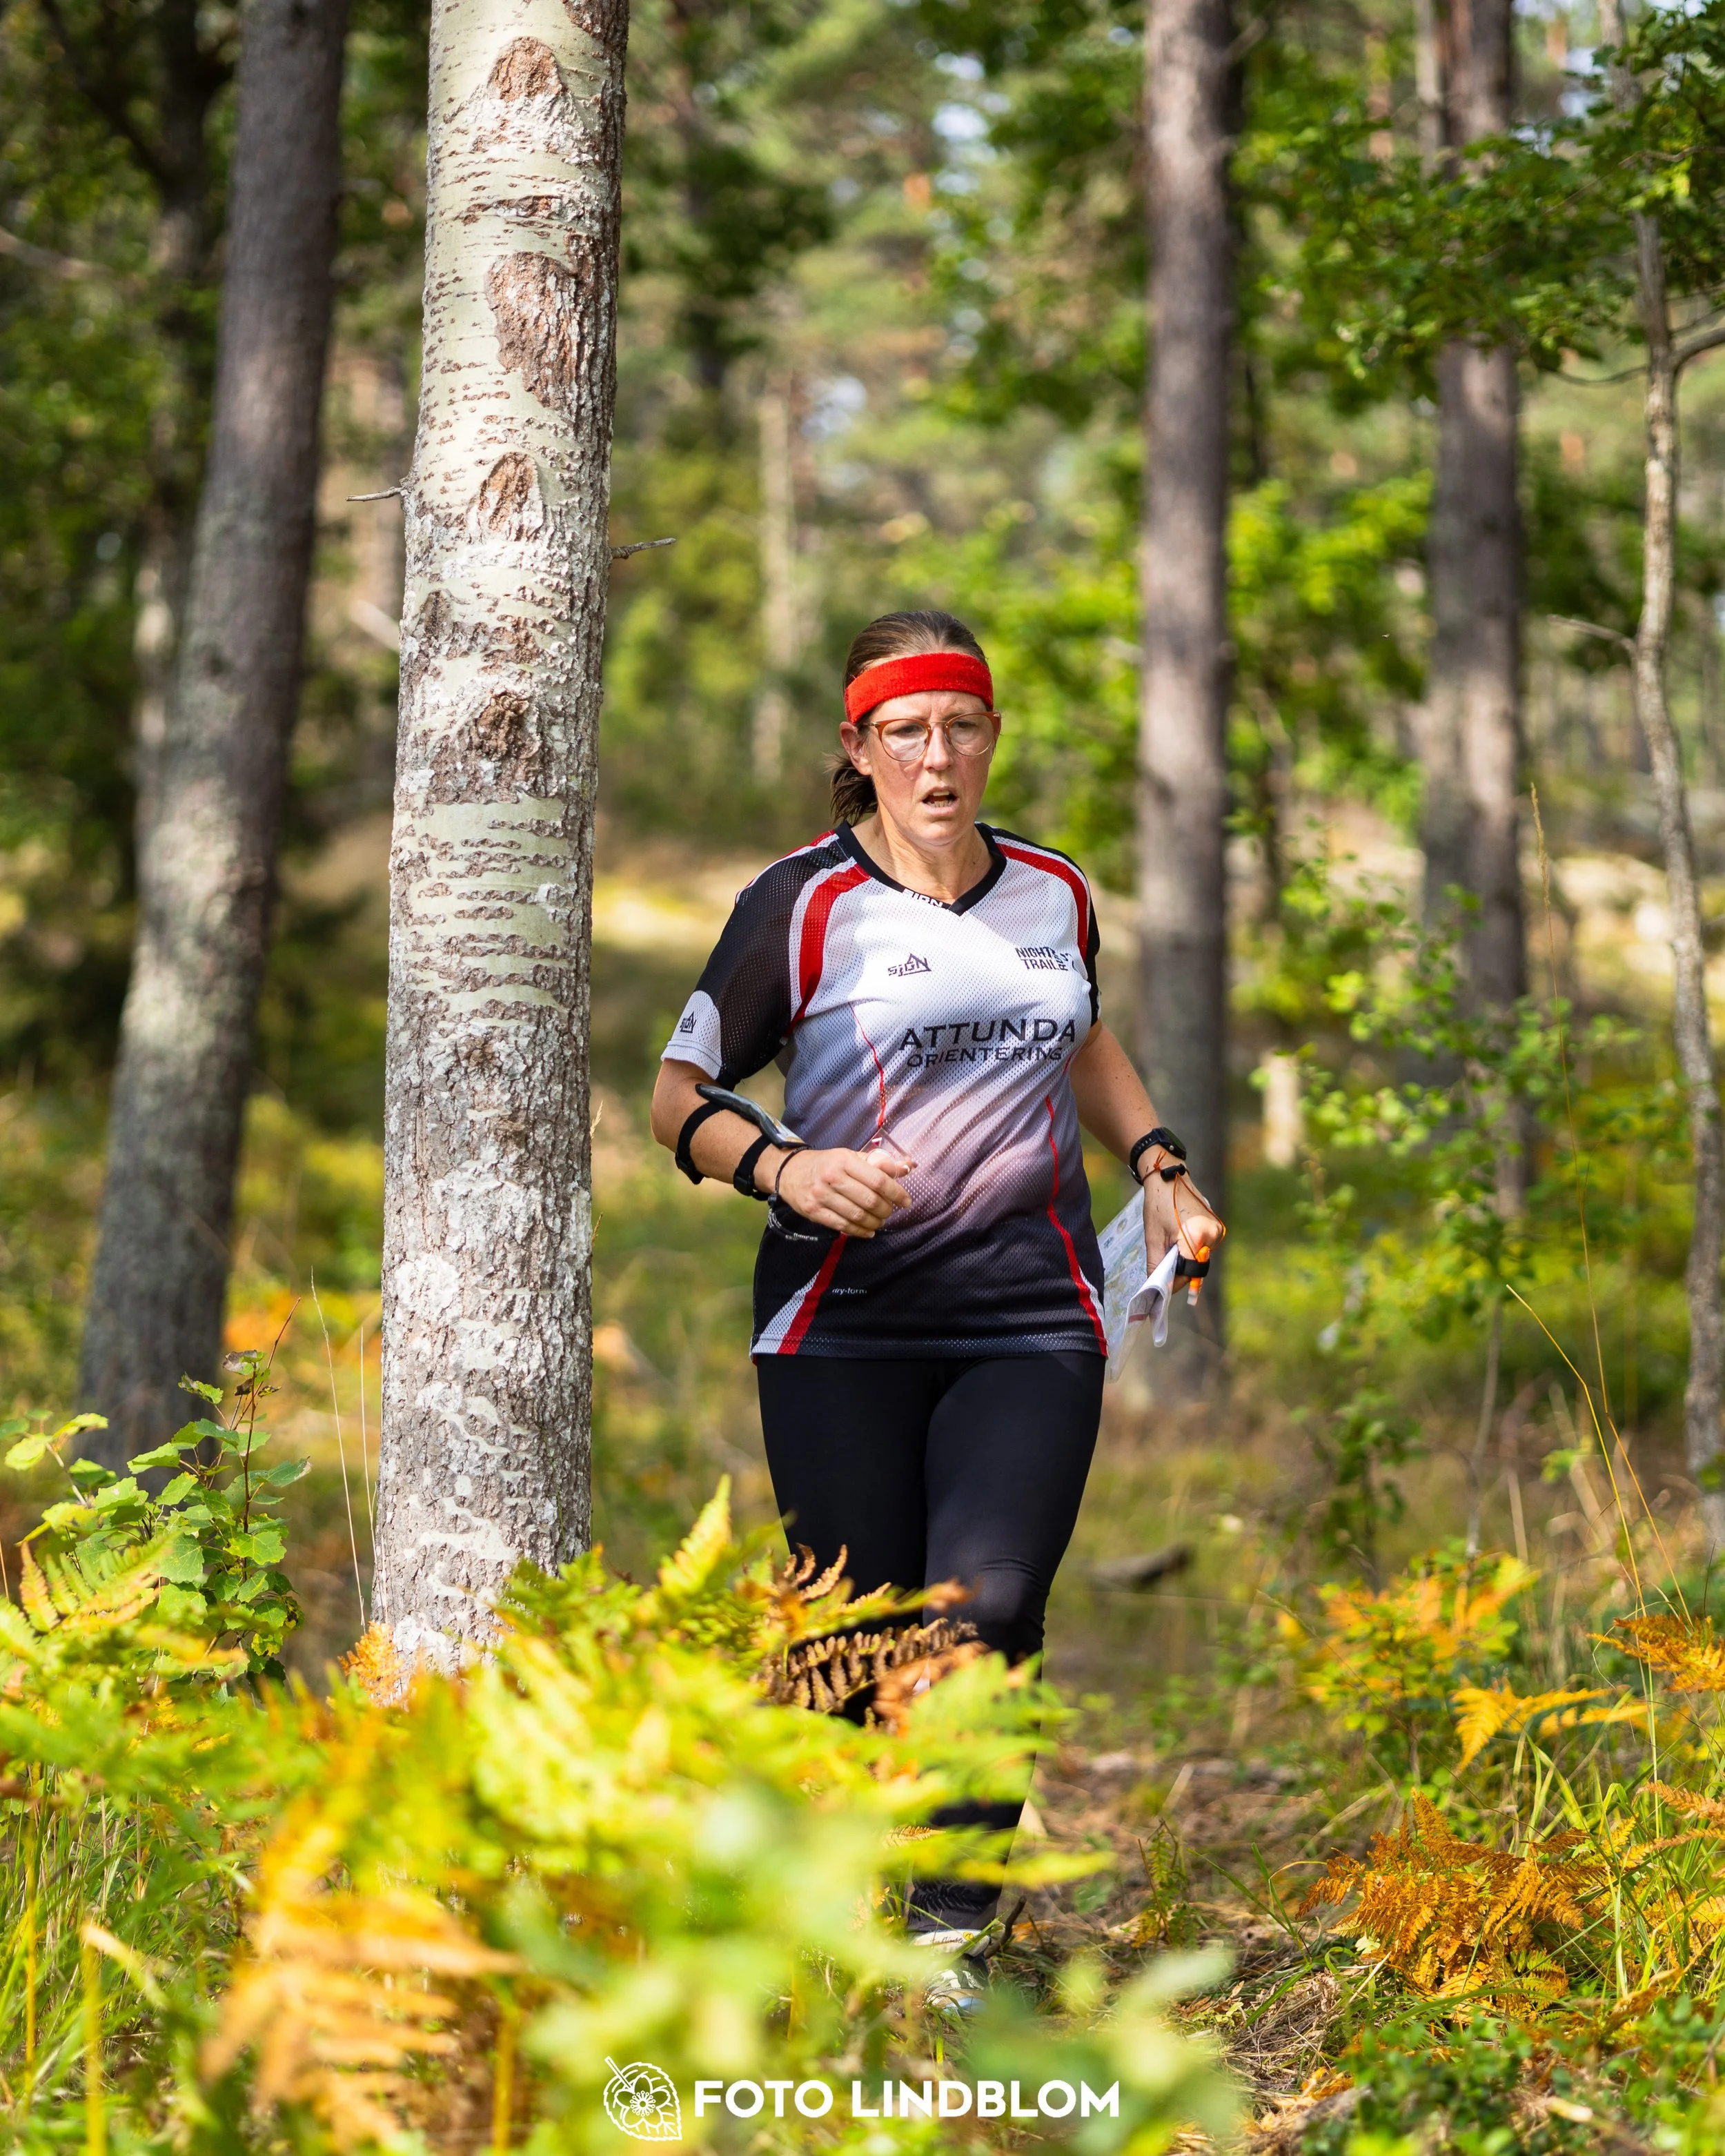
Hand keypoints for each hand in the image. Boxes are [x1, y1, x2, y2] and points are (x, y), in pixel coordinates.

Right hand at [773, 1146, 914, 1236]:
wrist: (790, 1171)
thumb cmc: (827, 1164)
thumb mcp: (851, 1156)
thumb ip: (880, 1162)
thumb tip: (909, 1165)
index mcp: (844, 1160)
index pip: (878, 1180)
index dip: (896, 1193)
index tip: (906, 1201)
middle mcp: (832, 1177)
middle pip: (869, 1200)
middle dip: (886, 1210)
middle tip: (890, 1211)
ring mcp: (821, 1196)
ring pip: (857, 1215)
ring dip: (874, 1222)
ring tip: (880, 1221)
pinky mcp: (813, 1211)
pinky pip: (842, 1226)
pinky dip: (859, 1231)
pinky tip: (868, 1231)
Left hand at [1141, 1169, 1224, 1280]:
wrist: (1168, 1179)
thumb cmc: (1158, 1205)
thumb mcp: (1153, 1238)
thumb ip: (1157, 1265)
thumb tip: (1156, 1287)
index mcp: (1196, 1236)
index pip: (1188, 1272)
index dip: (1174, 1281)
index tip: (1161, 1284)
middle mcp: (1211, 1234)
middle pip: (1195, 1266)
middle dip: (1179, 1270)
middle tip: (1163, 1266)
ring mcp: (1216, 1230)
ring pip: (1199, 1257)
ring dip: (1185, 1259)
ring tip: (1169, 1246)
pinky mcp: (1216, 1226)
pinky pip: (1203, 1246)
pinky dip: (1191, 1249)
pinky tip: (1178, 1238)